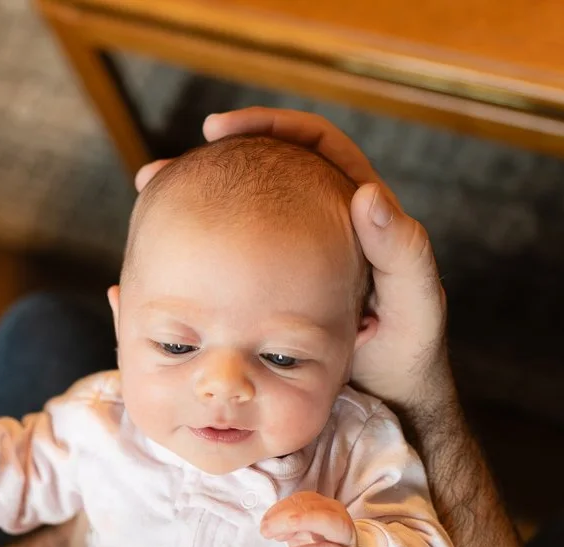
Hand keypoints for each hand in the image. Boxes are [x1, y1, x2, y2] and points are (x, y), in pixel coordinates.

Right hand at [136, 108, 453, 413]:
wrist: (388, 405)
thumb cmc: (409, 355)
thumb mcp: (414, 305)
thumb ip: (401, 251)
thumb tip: (366, 195)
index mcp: (359, 210)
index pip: (311, 142)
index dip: (268, 125)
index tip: (220, 129)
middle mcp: (323, 223)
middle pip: (264, 170)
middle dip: (212, 163)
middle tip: (161, 170)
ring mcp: (292, 257)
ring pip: (240, 214)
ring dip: (196, 205)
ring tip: (149, 202)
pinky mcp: (271, 290)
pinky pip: (231, 259)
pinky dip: (198, 253)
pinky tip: (162, 257)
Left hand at [260, 492, 359, 546]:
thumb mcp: (302, 535)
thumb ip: (287, 527)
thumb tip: (269, 525)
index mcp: (325, 507)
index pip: (301, 499)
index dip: (280, 508)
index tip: (264, 522)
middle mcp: (338, 516)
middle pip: (311, 508)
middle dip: (284, 516)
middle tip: (265, 530)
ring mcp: (344, 538)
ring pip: (327, 522)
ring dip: (298, 524)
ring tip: (276, 536)